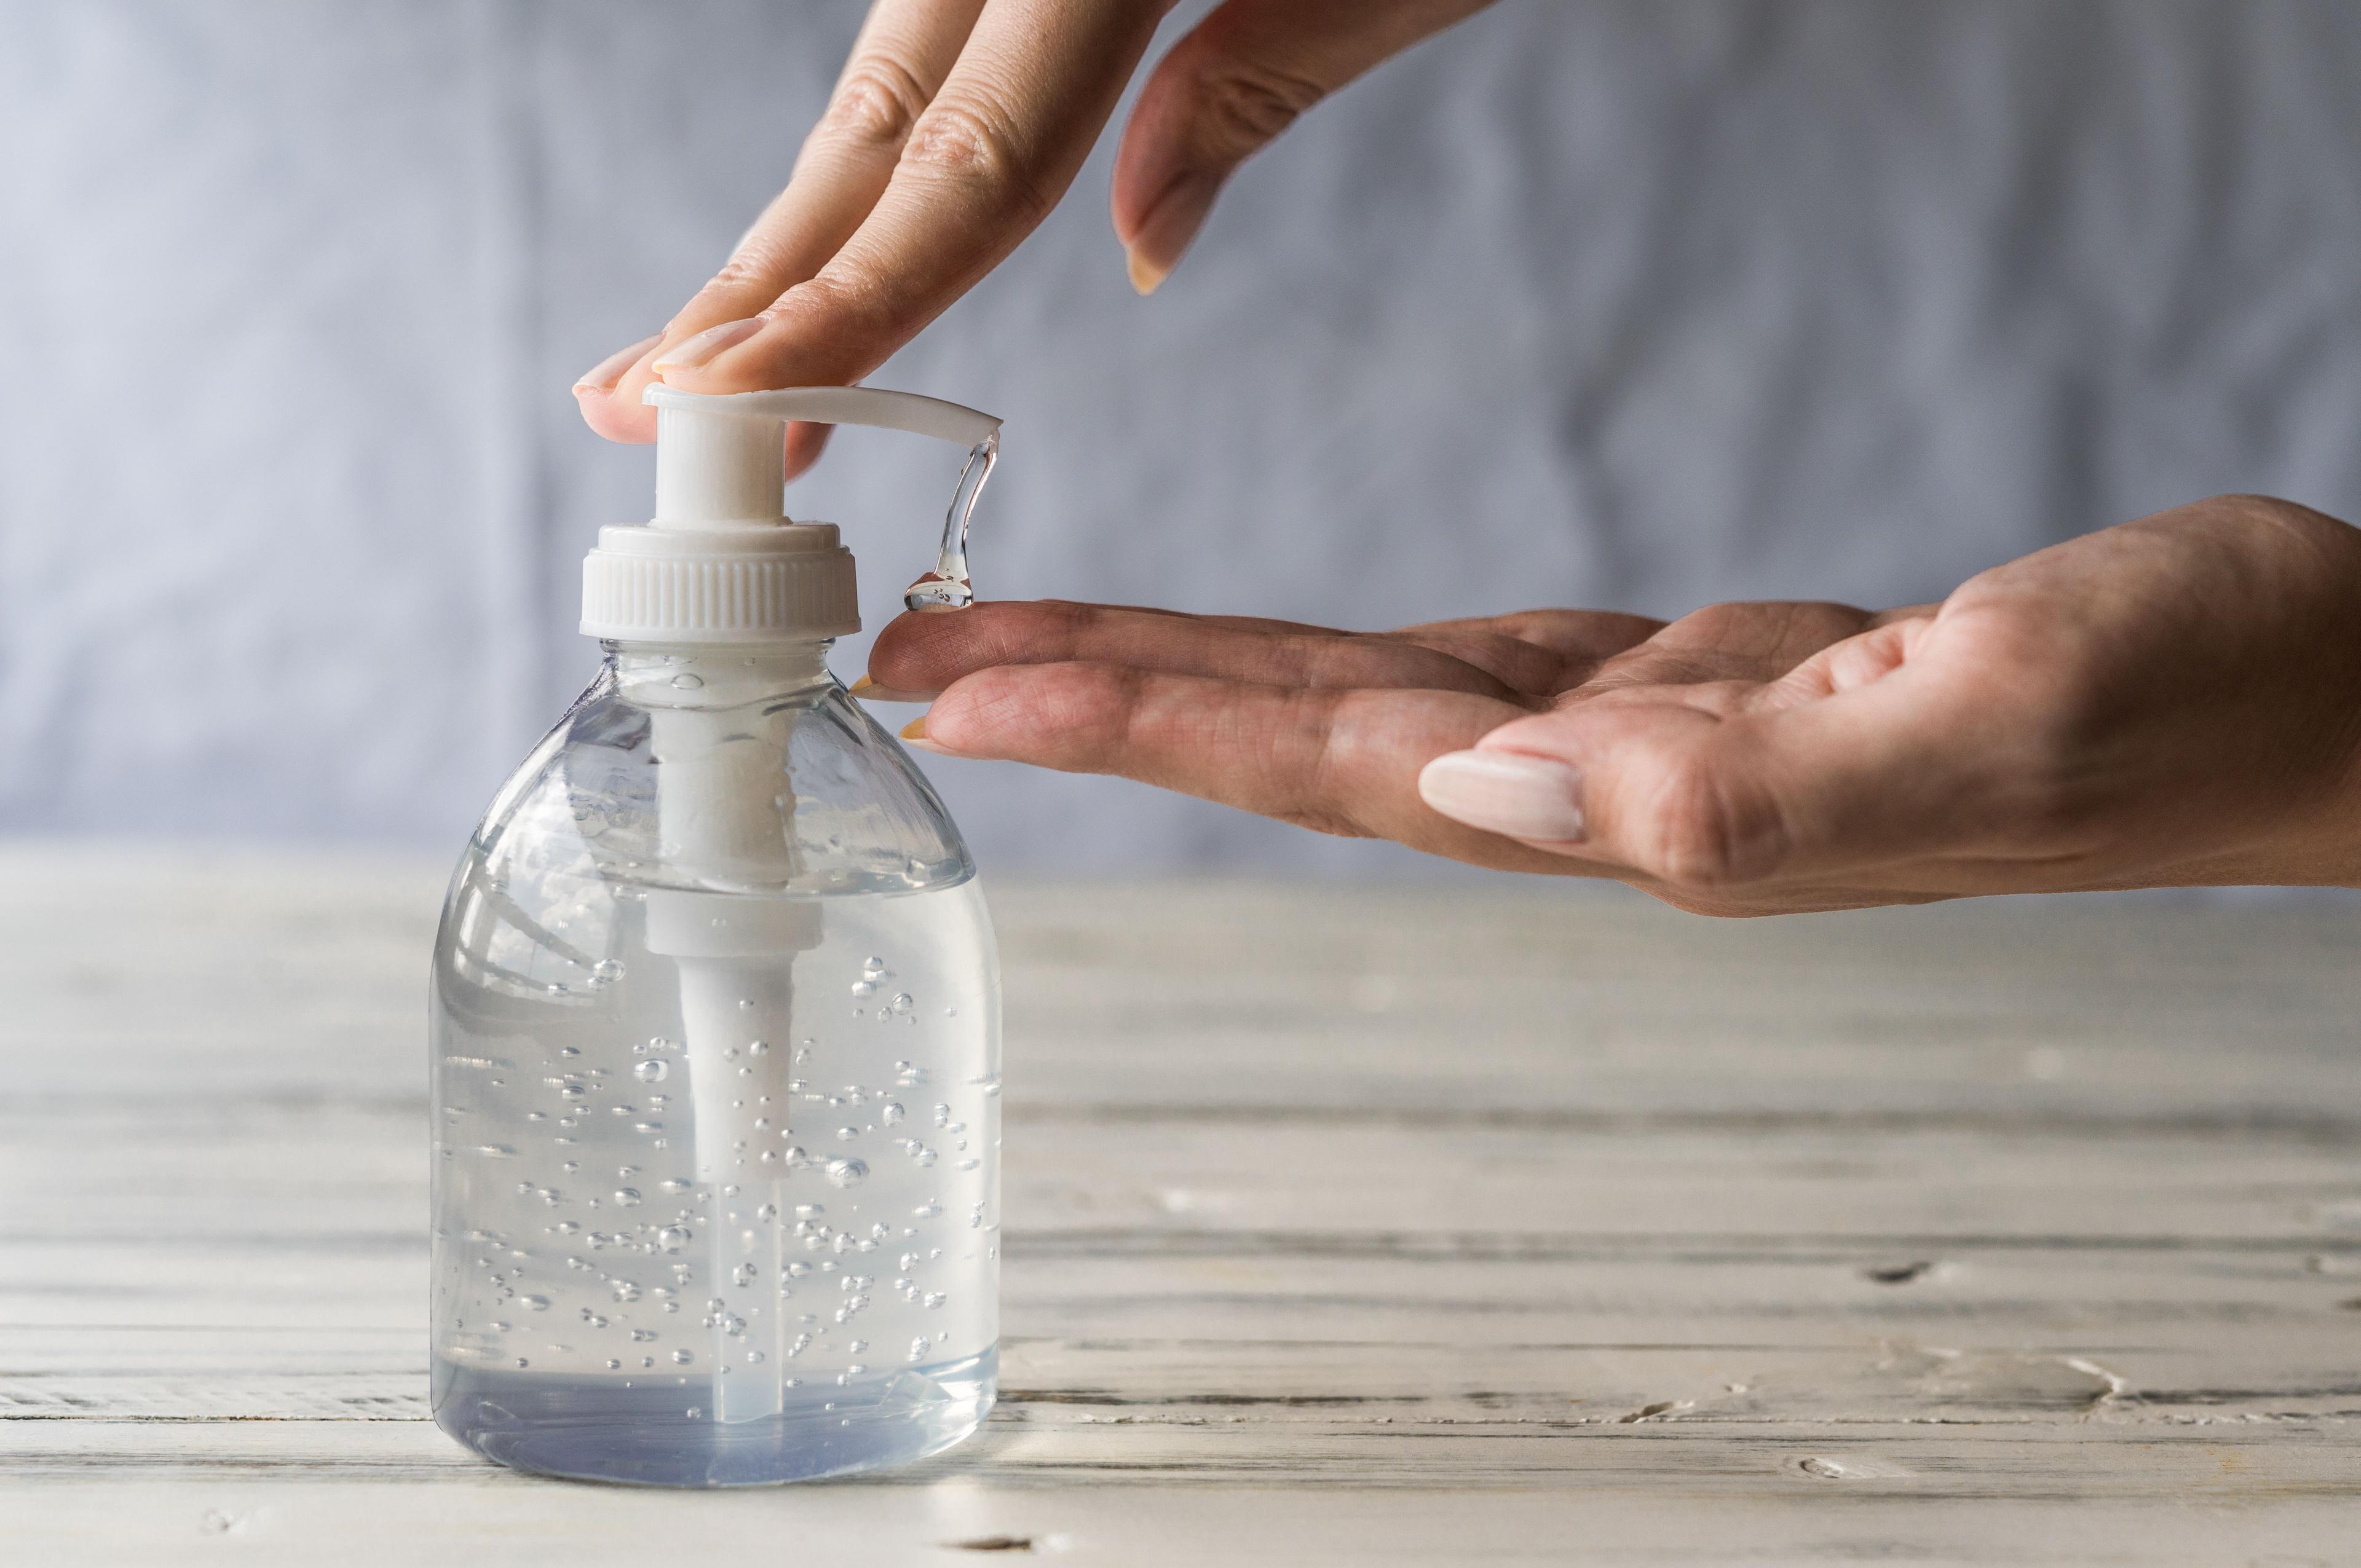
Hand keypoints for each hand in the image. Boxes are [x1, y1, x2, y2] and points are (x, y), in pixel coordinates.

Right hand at [572, 0, 1493, 464]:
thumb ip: (1264, 74)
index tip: (724, 409)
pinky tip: (819, 220)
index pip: (964, 165)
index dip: (840, 305)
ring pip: (879, 77)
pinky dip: (878, 138)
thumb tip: (1134, 249)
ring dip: (793, 222)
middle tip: (636, 411)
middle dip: (757, 286)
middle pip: (871, 126)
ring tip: (700, 350)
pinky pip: (932, 29)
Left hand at [861, 495, 2360, 913]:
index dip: (1137, 725)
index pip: (1334, 765)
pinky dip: (1325, 659)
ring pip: (1351, 707)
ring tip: (1023, 649)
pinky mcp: (1687, 686)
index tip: (960, 691)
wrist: (2301, 701)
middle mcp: (1610, 794)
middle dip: (1096, 704)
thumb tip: (1502, 784)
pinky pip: (1451, 669)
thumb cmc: (2192, 703)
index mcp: (1650, 807)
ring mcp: (1640, 743)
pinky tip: (1254, 657)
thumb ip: (1751, 779)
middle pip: (1295, 745)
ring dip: (1181, 679)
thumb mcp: (1999, 718)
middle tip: (917, 664)